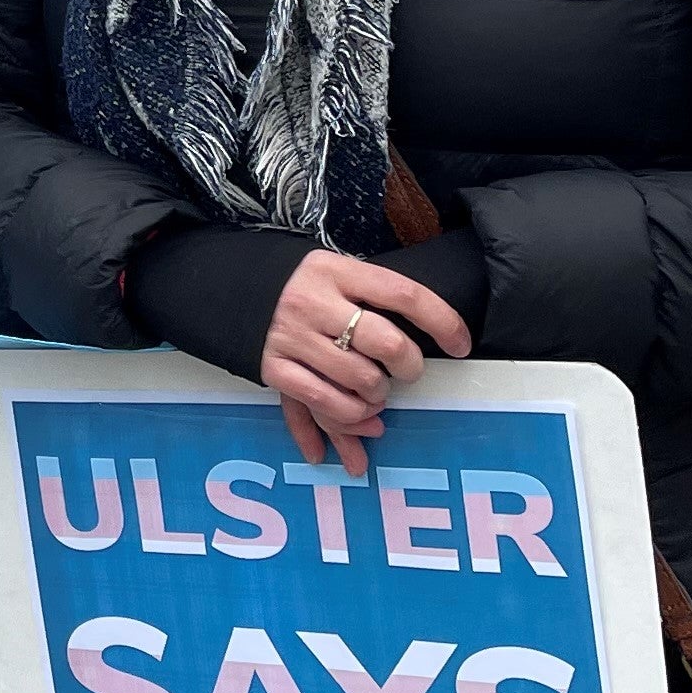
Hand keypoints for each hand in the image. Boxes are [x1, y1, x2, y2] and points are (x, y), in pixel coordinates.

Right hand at [257, 248, 474, 471]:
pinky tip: (361, 420)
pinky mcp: (274, 368)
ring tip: (374, 392)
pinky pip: (325, 404)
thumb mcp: (339, 277)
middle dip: (408, 366)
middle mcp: (313, 301)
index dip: (442, 322)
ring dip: (378, 395)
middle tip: (404, 370)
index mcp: (337, 271)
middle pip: (387, 342)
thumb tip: (443, 343)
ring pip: (361, 379)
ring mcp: (291, 336)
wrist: (231, 287)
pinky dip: (350, 420)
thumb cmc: (305, 288)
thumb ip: (378, 302)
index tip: (460, 344)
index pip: (404, 294)